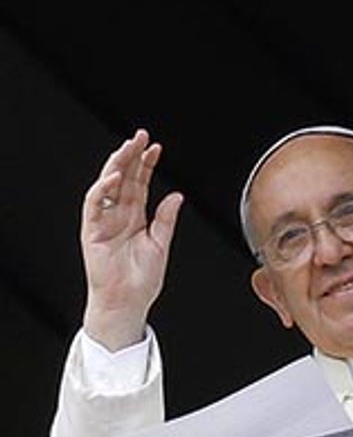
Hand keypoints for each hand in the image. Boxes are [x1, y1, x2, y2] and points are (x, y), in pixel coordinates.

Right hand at [81, 129, 184, 350]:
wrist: (129, 301)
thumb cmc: (143, 278)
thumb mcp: (161, 244)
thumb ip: (166, 219)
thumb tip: (177, 196)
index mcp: (135, 216)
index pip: (139, 183)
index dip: (146, 165)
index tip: (156, 147)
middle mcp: (118, 214)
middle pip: (123, 178)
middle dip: (131, 156)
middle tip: (140, 136)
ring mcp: (104, 220)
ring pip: (107, 185)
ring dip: (116, 165)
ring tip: (128, 148)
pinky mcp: (91, 230)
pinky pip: (94, 204)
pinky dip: (102, 189)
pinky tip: (114, 177)